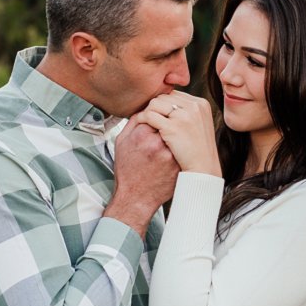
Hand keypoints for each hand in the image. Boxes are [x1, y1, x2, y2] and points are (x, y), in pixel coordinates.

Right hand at [104, 119, 179, 236]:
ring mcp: (171, 154)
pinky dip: (181, 145)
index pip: (155, 112)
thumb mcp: (122, 142)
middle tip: (162, 130)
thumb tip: (147, 109)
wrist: (136, 197)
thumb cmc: (127, 169)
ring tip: (169, 140)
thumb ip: (134, 122)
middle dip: (167, 122)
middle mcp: (158, 143)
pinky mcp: (180, 163)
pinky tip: (175, 150)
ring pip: (178, 132)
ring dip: (176, 132)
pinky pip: (183, 146)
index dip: (155, 116)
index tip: (153, 123)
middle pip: (169, 120)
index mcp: (142, 134)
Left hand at [131, 92, 220, 175]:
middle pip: (164, 97)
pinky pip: (150, 115)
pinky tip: (141, 124)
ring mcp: (183, 116)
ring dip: (148, 111)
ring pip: (155, 103)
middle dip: (155, 107)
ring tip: (145, 121)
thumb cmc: (199, 150)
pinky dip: (143, 119)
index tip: (158, 113)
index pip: (175, 95)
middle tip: (149, 118)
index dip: (164, 104)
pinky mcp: (172, 127)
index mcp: (201, 104)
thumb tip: (171, 103)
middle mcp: (194, 106)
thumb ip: (189, 112)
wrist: (203, 168)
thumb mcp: (200, 124)